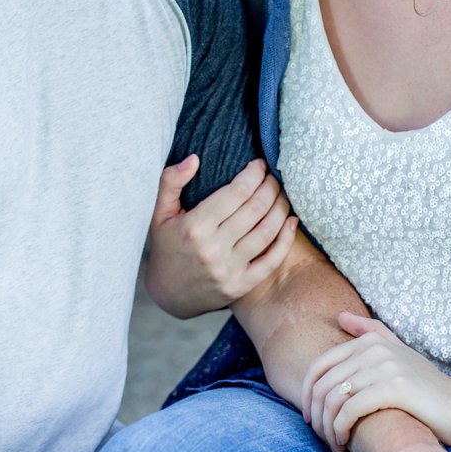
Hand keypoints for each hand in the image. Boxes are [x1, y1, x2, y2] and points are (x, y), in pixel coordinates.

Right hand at [144, 159, 299, 317]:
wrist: (167, 293)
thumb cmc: (166, 247)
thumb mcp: (159, 214)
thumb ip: (171, 182)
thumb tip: (194, 158)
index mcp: (193, 227)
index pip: (236, 192)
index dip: (253, 174)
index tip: (259, 164)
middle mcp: (212, 249)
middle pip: (256, 208)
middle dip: (270, 186)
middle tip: (273, 177)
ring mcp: (227, 269)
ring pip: (267, 230)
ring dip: (281, 207)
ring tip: (282, 194)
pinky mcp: (240, 286)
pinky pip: (272, 260)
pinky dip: (286, 238)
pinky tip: (291, 221)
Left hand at [301, 313, 450, 451]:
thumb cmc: (428, 390)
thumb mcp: (400, 355)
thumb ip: (371, 334)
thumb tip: (340, 316)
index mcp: (371, 342)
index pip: (317, 367)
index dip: (306, 395)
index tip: (311, 418)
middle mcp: (375, 349)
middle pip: (321, 384)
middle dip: (315, 415)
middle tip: (320, 436)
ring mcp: (386, 367)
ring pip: (333, 399)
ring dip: (326, 427)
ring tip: (333, 444)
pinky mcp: (395, 388)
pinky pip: (349, 410)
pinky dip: (340, 429)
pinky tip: (343, 443)